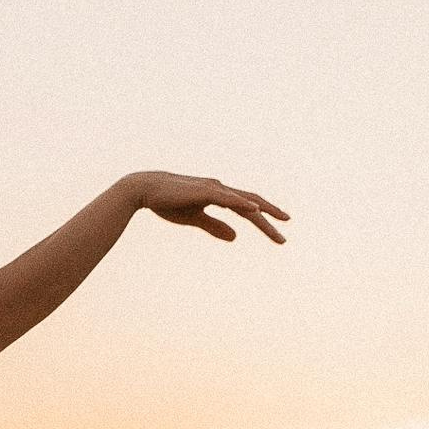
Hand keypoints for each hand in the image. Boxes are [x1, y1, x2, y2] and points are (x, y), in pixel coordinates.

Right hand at [129, 173, 287, 245]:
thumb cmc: (167, 202)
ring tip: (280, 226)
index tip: (278, 232)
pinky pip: (228, 198)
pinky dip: (243, 203)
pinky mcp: (204, 191)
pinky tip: (256, 210)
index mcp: (218, 195)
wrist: (145, 189)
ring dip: (264, 214)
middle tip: (283, 239)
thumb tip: (236, 237)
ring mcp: (213, 188)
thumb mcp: (194, 218)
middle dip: (270, 219)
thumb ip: (215, 227)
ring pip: (245, 202)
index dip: (264, 218)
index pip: (247, 207)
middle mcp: (220, 189)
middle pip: (252, 204)